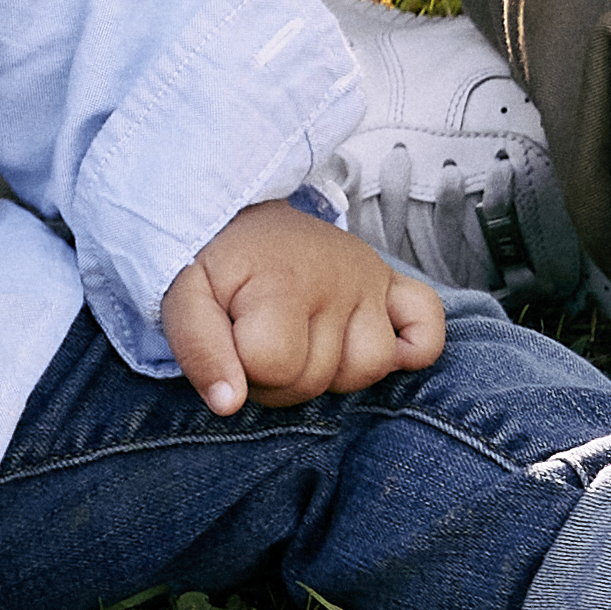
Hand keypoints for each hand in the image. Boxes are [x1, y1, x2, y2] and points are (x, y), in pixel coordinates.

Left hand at [164, 202, 444, 412]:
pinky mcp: (392, 284)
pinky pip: (428, 329)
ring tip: (300, 342)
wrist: (239, 205)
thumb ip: (199, 351)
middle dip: (279, 378)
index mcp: (283, 281)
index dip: (242, 370)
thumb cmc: (211, 260)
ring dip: (332, 370)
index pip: (274, 367)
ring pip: (371, 366)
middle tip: (255, 343)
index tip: (227, 342)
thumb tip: (229, 404)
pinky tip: (364, 343)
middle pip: (319, 377)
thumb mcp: (182, 296)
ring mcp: (370, 280)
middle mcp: (338, 277)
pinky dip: (413, 348)